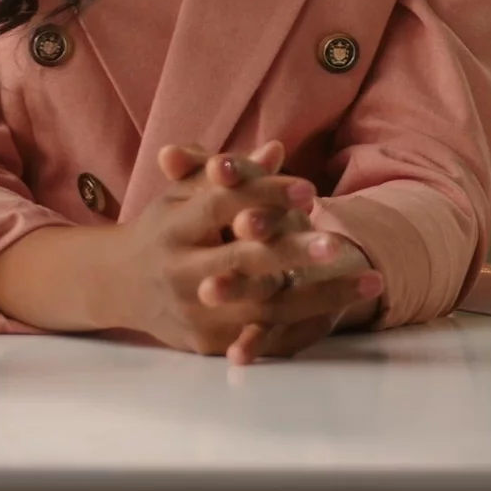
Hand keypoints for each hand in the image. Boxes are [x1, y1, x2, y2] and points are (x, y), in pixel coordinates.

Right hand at [0, 142, 381, 357]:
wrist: (118, 285)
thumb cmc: (165, 228)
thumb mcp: (187, 194)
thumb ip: (231, 173)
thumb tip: (276, 148)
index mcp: (174, 227)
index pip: (222, 207)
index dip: (264, 196)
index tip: (310, 192)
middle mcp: (179, 271)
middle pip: (242, 262)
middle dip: (293, 253)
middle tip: (339, 244)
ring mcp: (192, 311)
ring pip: (263, 306)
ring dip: (322, 295)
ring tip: (372, 282)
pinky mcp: (205, 342)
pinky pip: (259, 336)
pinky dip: (302, 327)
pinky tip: (343, 316)